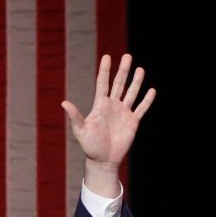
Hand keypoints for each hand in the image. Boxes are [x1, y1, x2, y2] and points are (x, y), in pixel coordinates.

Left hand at [62, 53, 155, 185]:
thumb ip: (75, 116)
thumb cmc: (89, 146)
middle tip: (127, 56)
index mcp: (100, 105)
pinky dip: (147, 100)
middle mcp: (113, 106)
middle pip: (119, 84)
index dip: (105, 70)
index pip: (103, 83)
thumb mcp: (80, 130)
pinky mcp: (133, 122)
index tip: (107, 56)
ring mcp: (124, 113)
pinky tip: (152, 90)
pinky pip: (141, 109)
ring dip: (136, 82)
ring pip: (132, 93)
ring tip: (140, 69)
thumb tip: (64, 103)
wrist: (103, 160)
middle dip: (123, 70)